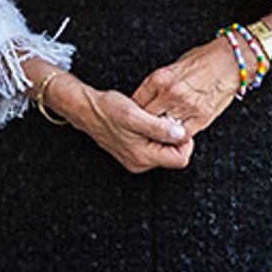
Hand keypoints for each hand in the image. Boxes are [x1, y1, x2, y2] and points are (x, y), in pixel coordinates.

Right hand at [48, 74, 192, 173]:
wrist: (87, 109)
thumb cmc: (108, 109)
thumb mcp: (135, 115)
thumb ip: (159, 127)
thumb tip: (181, 134)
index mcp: (143, 157)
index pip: (180, 159)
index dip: (185, 141)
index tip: (177, 124)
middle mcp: (140, 162)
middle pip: (173, 156)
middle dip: (173, 137)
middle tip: (162, 119)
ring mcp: (136, 159)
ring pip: (164, 151)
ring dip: (163, 135)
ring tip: (151, 119)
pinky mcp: (133, 153)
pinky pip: (153, 147)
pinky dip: (154, 135)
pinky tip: (146, 122)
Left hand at [133, 37, 240, 136]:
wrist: (231, 61)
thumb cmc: (204, 60)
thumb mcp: (174, 66)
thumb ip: (159, 83)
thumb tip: (148, 98)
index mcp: (160, 78)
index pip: (137, 101)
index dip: (134, 112)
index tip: (134, 117)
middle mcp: (170, 93)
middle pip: (147, 117)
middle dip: (144, 124)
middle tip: (142, 130)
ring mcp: (186, 106)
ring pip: (163, 129)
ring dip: (160, 132)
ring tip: (158, 135)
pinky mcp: (201, 117)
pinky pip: (182, 135)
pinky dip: (177, 136)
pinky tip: (175, 135)